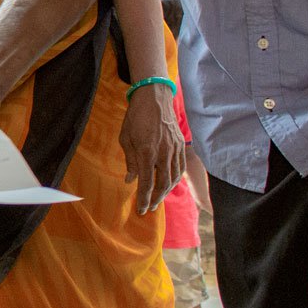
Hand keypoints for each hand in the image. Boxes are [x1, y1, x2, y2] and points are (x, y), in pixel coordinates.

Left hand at [119, 85, 184, 213]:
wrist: (154, 98)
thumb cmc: (135, 117)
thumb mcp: (126, 138)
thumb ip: (130, 161)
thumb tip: (130, 180)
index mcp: (147, 151)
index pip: (147, 182)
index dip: (144, 198)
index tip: (141, 209)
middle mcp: (164, 152)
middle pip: (163, 183)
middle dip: (156, 199)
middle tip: (150, 208)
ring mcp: (175, 149)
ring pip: (174, 177)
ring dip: (166, 191)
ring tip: (158, 199)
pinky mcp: (181, 145)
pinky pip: (181, 167)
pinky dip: (176, 179)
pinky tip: (169, 184)